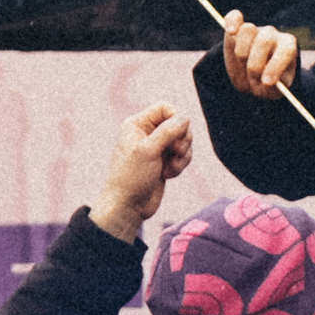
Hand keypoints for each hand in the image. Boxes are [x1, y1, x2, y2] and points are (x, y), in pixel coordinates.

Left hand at [90, 101, 195, 242]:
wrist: (129, 206)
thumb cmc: (131, 177)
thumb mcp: (148, 150)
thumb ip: (168, 131)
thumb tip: (185, 118)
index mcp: (138, 124)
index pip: (165, 108)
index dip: (176, 118)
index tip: (177, 134)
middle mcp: (147, 133)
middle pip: (178, 124)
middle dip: (182, 139)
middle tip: (175, 152)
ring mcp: (157, 147)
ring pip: (183, 141)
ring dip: (183, 155)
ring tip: (172, 167)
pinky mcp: (165, 161)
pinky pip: (182, 155)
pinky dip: (180, 164)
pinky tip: (169, 174)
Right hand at [220, 18, 302, 98]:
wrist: (254, 76)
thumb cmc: (266, 83)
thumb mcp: (272, 90)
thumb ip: (271, 87)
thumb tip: (266, 82)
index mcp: (288, 47)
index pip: (286, 51)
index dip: (275, 66)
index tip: (267, 82)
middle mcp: (273, 35)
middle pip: (264, 41)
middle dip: (254, 65)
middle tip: (253, 78)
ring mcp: (255, 29)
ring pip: (247, 30)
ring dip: (241, 53)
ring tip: (243, 66)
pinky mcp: (237, 28)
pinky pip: (234, 17)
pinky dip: (231, 21)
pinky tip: (230, 31)